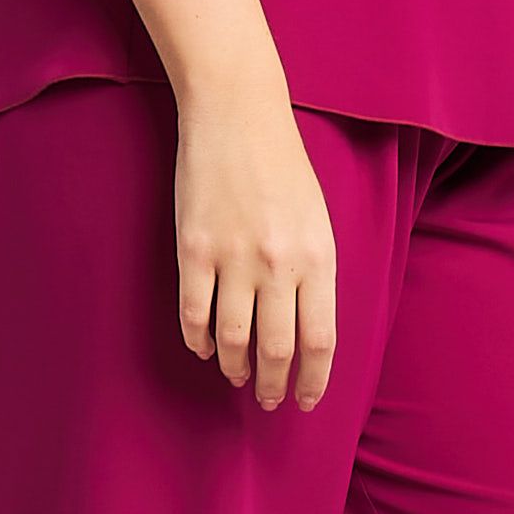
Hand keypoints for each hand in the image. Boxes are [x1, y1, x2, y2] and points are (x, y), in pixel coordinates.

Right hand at [173, 87, 337, 411]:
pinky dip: (199, 340)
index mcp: (317, 256)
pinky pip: (194, 314)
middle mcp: (277, 264)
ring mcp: (233, 257)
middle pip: (276, 350)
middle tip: (267, 399)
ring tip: (236, 374)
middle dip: (271, 385)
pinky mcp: (193, 248)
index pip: (319, 340)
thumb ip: (314, 272)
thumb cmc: (283, 164)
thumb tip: (304, 332)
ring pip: (232, 340)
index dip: (312, 380)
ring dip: (235, 367)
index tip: (305, 400)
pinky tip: (204, 347)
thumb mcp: (316, 218)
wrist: (237, 113)